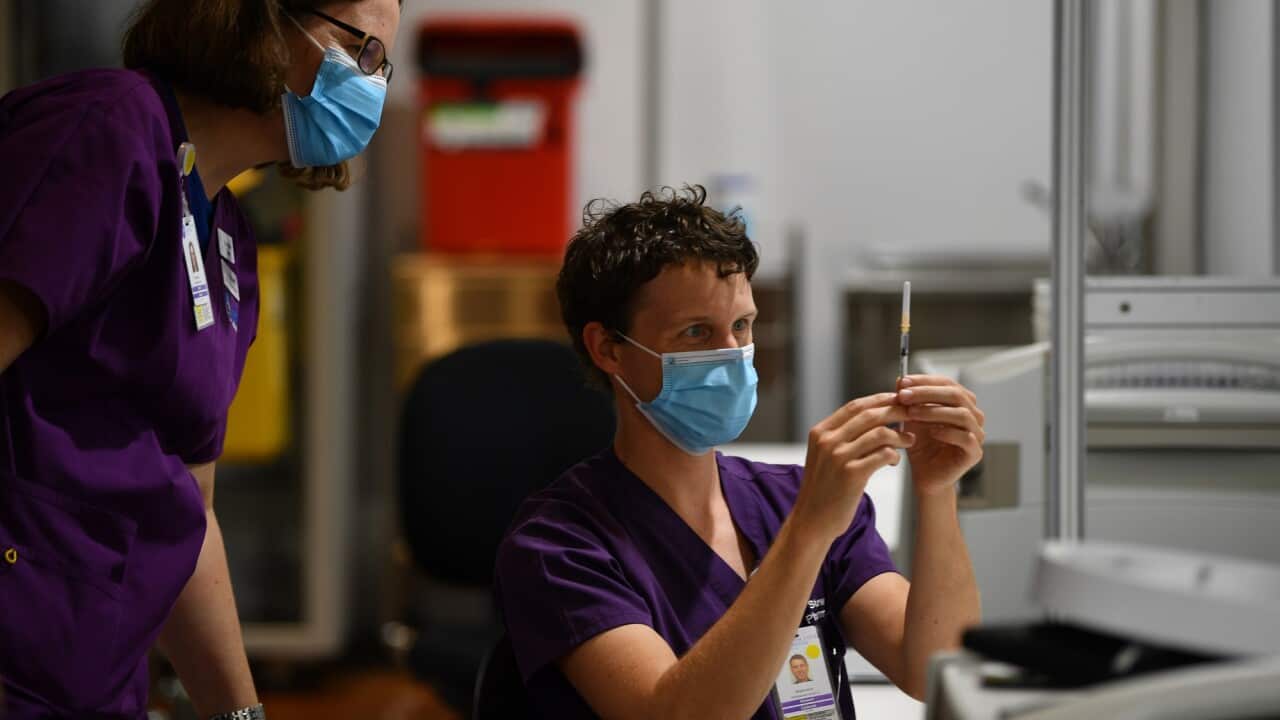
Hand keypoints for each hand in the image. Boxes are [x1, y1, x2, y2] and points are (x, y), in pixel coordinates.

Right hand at [794, 393, 912, 542]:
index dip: (879, 400)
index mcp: (821, 432)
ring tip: (909, 441)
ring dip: (900, 435)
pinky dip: (894, 455)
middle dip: (896, 411)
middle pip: (869, 415)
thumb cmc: (825, 488)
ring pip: (880, 433)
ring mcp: (838, 457)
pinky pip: (883, 454)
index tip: (897, 401)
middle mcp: (828, 441)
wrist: (813, 521)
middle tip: (913, 415)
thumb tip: (875, 416)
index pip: (855, 406)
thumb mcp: (826, 456)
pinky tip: (894, 461)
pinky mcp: (851, 474)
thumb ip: (843, 436)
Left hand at [896, 375, 985, 495]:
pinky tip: (931, 432)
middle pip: (956, 395)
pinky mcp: (975, 453)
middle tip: (904, 396)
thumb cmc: (921, 446)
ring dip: (934, 411)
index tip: (902, 382)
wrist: (925, 475)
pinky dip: (948, 432)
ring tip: (912, 413)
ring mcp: (977, 434)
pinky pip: (966, 438)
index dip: (925, 381)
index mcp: (961, 403)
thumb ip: (908, 400)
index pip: (947, 383)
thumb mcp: (910, 419)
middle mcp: (973, 415)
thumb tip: (900, 380)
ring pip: (962, 414)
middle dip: (927, 393)